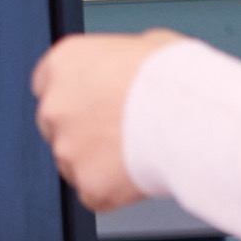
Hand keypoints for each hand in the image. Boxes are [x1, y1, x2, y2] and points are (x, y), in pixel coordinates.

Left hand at [30, 30, 183, 211]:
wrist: (193, 117)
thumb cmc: (176, 77)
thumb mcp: (144, 46)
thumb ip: (118, 64)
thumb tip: (127, 73)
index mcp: (65, 63)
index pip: (47, 83)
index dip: (74, 95)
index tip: (91, 103)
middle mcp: (56, 105)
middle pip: (55, 125)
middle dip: (81, 130)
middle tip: (118, 132)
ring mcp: (68, 149)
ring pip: (74, 163)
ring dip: (97, 162)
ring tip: (138, 153)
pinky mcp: (87, 185)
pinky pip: (95, 193)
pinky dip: (114, 190)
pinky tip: (140, 175)